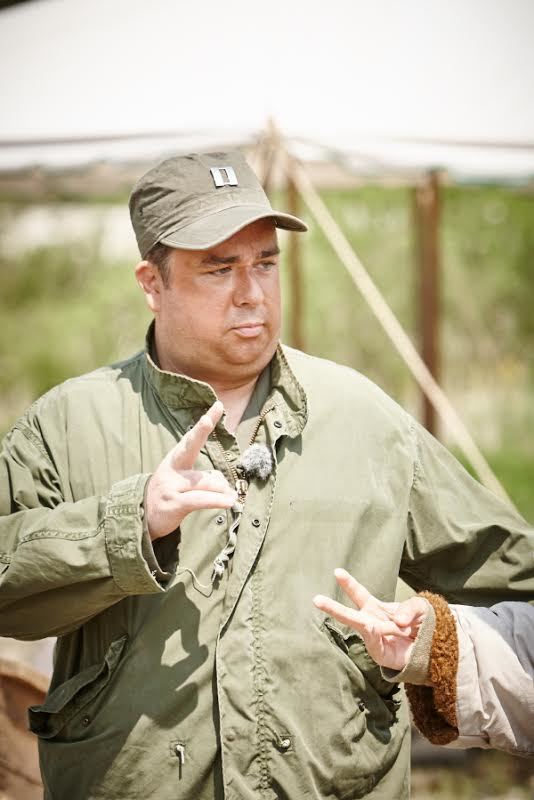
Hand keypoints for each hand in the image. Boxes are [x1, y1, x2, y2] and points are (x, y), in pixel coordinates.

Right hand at [145, 401, 236, 539]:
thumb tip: (225, 484)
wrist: (140, 518)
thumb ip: (203, 478)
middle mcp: (172, 469)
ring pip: (205, 481)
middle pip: (189, 446)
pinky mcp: (175, 504)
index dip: (205, 423)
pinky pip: (201, 499)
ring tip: (232, 497)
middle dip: (199, 431)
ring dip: (222, 489)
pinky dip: (217, 500)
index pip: (192, 438)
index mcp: (175, 460)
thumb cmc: (168, 496)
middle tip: (208, 419)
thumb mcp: (181, 481)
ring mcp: (172, 486)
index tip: (218, 406)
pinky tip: (229, 501)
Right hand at [313, 569, 428, 670]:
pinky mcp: (378, 653)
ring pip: (365, 627)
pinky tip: (397, 631)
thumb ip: (409, 608)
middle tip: (316, 599)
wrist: (432, 650)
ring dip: (381, 624)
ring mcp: (372, 638)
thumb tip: (398, 621)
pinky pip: (377, 640)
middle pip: (348, 614)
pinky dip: (389, 634)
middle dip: (332, 607)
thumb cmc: (422, 625)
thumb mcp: (420, 608)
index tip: (337, 572)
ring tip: (404, 628)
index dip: (348, 583)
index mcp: (376, 607)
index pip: (358, 593)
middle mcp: (370, 621)